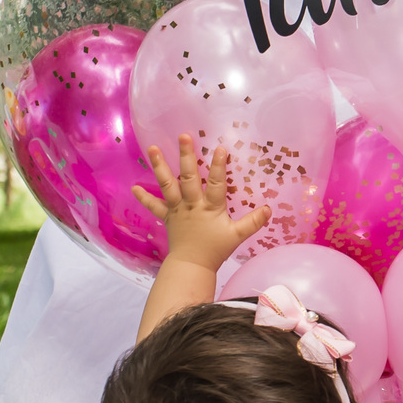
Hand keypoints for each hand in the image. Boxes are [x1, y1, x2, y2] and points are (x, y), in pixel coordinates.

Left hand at [133, 133, 267, 271]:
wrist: (192, 266)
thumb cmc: (215, 249)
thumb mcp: (237, 236)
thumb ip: (253, 222)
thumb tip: (269, 209)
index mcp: (210, 208)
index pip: (217, 184)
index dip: (219, 166)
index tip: (220, 148)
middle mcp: (192, 204)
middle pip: (189, 178)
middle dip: (186, 156)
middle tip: (183, 136)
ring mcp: (177, 209)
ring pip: (168, 185)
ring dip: (160, 166)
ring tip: (153, 148)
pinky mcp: (167, 217)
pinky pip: (154, 206)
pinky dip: (144, 198)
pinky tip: (134, 187)